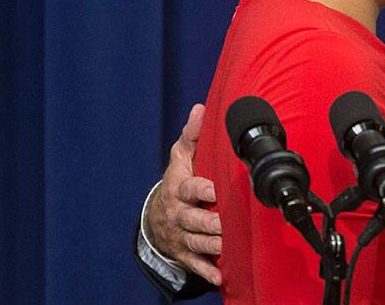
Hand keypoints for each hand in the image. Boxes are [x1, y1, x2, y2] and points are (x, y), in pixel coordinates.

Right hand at [146, 104, 223, 285]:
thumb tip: (201, 108)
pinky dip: (207, 271)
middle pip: (195, 219)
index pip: (190, 189)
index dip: (202, 189)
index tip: (215, 189)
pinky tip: (221, 276)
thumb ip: (192, 135)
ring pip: (198, 242)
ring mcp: (182, 235)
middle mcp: (180, 214)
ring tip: (228, 245)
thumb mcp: (180, 157)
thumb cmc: (176, 181)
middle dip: (211, 222)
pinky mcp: (185, 252)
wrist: (156, 217)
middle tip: (227, 223)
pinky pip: (195, 264)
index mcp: (179, 189)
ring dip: (213, 245)